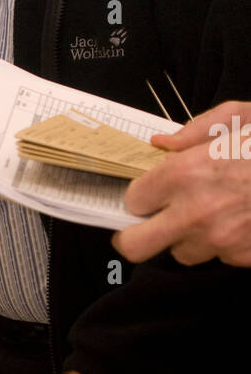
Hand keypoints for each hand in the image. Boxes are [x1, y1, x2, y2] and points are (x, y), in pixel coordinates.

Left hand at [114, 101, 250, 266]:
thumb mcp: (240, 116)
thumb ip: (195, 130)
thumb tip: (161, 144)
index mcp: (186, 173)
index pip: (133, 201)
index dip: (141, 197)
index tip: (149, 194)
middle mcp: (196, 212)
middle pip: (136, 247)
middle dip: (138, 236)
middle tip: (151, 224)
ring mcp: (221, 241)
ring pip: (182, 254)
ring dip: (190, 238)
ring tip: (217, 212)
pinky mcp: (244, 258)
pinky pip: (220, 258)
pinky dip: (226, 244)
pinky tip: (244, 219)